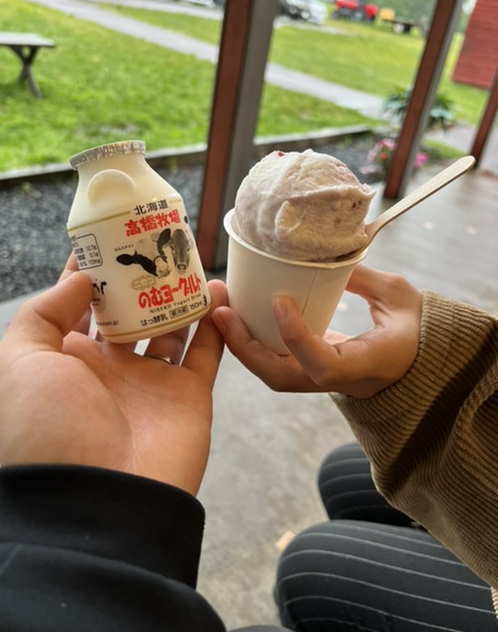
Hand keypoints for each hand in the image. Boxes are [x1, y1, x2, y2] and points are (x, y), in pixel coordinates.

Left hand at [0, 257, 225, 494]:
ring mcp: (150, 381)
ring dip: (180, 295)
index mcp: (66, 359)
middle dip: (141, 276)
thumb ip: (42, 313)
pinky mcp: (188, 395)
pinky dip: (215, 323)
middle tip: (157, 239)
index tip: (111, 234)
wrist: (102, 499)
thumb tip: (80, 278)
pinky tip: (219, 291)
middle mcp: (108, 367)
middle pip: (129, 310)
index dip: (93, 269)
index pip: (80, 303)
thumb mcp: (18, 363)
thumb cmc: (50, 429)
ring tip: (190, 260)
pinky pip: (206, 352)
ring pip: (170, 326)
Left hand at [212, 265, 421, 398]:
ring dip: (241, 345)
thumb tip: (326, 257)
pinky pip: (275, 363)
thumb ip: (363, 278)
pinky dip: (252, 342)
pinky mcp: (311, 371)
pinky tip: (237, 315)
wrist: (415, 364)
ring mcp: (321, 379)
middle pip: (281, 377)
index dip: (297, 338)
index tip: (280, 302)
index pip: (323, 365)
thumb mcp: (399, 296)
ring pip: (272, 373)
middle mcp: (338, 379)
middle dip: (245, 347)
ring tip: (220, 311)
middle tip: (221, 312)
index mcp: (366, 365)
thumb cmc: (415, 329)